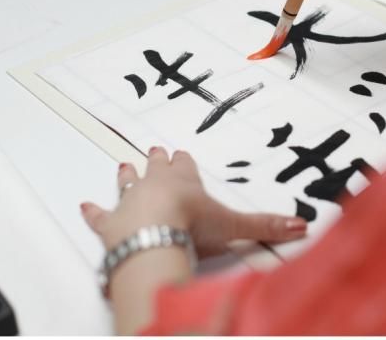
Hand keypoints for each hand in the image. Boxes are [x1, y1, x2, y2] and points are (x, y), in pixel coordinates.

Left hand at [80, 146, 307, 257]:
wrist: (154, 235)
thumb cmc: (192, 224)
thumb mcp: (235, 225)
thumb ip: (266, 227)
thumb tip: (301, 226)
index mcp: (184, 181)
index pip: (184, 166)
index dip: (183, 161)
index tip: (180, 152)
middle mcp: (155, 185)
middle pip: (155, 168)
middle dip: (156, 160)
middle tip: (154, 150)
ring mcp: (130, 201)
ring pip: (127, 183)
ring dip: (126, 176)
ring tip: (124, 165)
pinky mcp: (110, 223)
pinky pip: (99, 215)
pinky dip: (92, 211)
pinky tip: (84, 205)